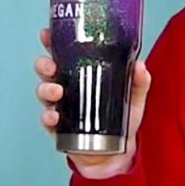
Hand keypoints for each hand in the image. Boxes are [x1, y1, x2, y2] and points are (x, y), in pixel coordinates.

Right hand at [34, 28, 151, 177]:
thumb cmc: (124, 119)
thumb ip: (140, 80)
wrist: (120, 151)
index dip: (53, 43)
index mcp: (83, 74)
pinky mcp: (60, 129)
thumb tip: (140, 65)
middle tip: (51, 66)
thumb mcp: (135, 96)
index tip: (47, 34)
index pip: (64, 54)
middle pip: (48, 71)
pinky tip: (54, 116)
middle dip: (45, 65)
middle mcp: (69, 88)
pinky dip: (48, 117)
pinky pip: (48, 121)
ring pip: (44, 93)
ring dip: (46, 89)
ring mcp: (62, 108)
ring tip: (57, 90)